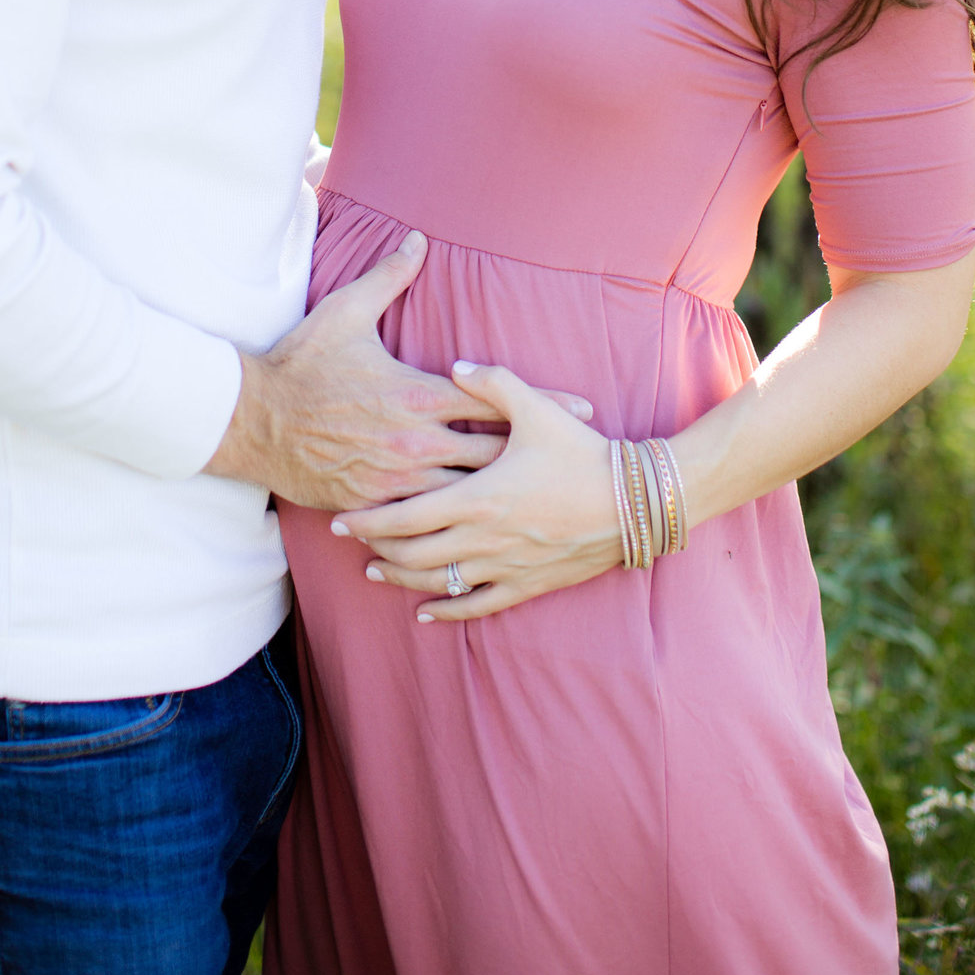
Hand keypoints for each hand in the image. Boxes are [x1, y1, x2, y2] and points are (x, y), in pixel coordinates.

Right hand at [206, 236, 592, 511]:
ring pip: (464, 494)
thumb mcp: (346, 312)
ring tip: (544, 501)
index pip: (496, 398)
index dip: (542, 403)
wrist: (253, 420)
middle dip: (536, 457)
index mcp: (419, 394)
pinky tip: (482, 535)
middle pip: (492, 453)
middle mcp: (416, 441)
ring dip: (502, 496)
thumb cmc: (302, 364)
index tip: (583, 409)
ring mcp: (396, 480)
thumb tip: (417, 240)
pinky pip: (423, 523)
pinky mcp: (374, 506)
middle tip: (577, 461)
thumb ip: (388, 276)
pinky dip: (453, 525)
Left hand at [333, 361, 621, 619]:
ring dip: (401, 579)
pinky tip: (425, 610)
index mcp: (479, 496)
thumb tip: (455, 364)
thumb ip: (491, 382)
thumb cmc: (582, 451)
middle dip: (376, 547)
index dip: (369, 519)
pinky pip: (476, 606)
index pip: (407, 515)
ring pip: (438, 583)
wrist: (634, 500)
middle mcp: (484, 538)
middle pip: (413, 554)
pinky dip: (445, 610)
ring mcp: (505, 566)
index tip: (340, 517)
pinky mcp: (527, 584)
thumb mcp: (536, 408)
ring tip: (375, 571)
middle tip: (348, 538)